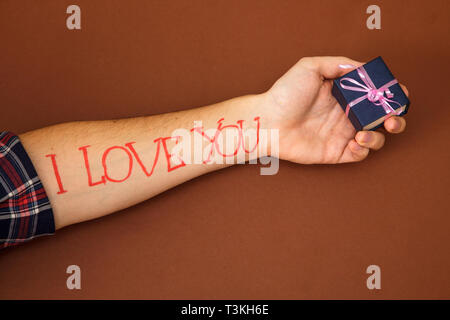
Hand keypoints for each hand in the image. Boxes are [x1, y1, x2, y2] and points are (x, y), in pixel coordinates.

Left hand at [261, 56, 407, 163]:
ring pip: (375, 138)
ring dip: (379, 136)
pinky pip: (359, 154)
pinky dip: (364, 149)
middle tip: (392, 118)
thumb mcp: (310, 67)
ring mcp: (341, 134)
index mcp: (344, 94)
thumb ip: (338, 64)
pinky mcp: (335, 152)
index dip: (391, 94)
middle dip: (395, 118)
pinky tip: (355, 141)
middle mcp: (346, 114)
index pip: (375, 94)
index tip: (398, 93)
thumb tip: (363, 68)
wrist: (267, 121)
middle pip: (382, 118)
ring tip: (363, 132)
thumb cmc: (284, 94)